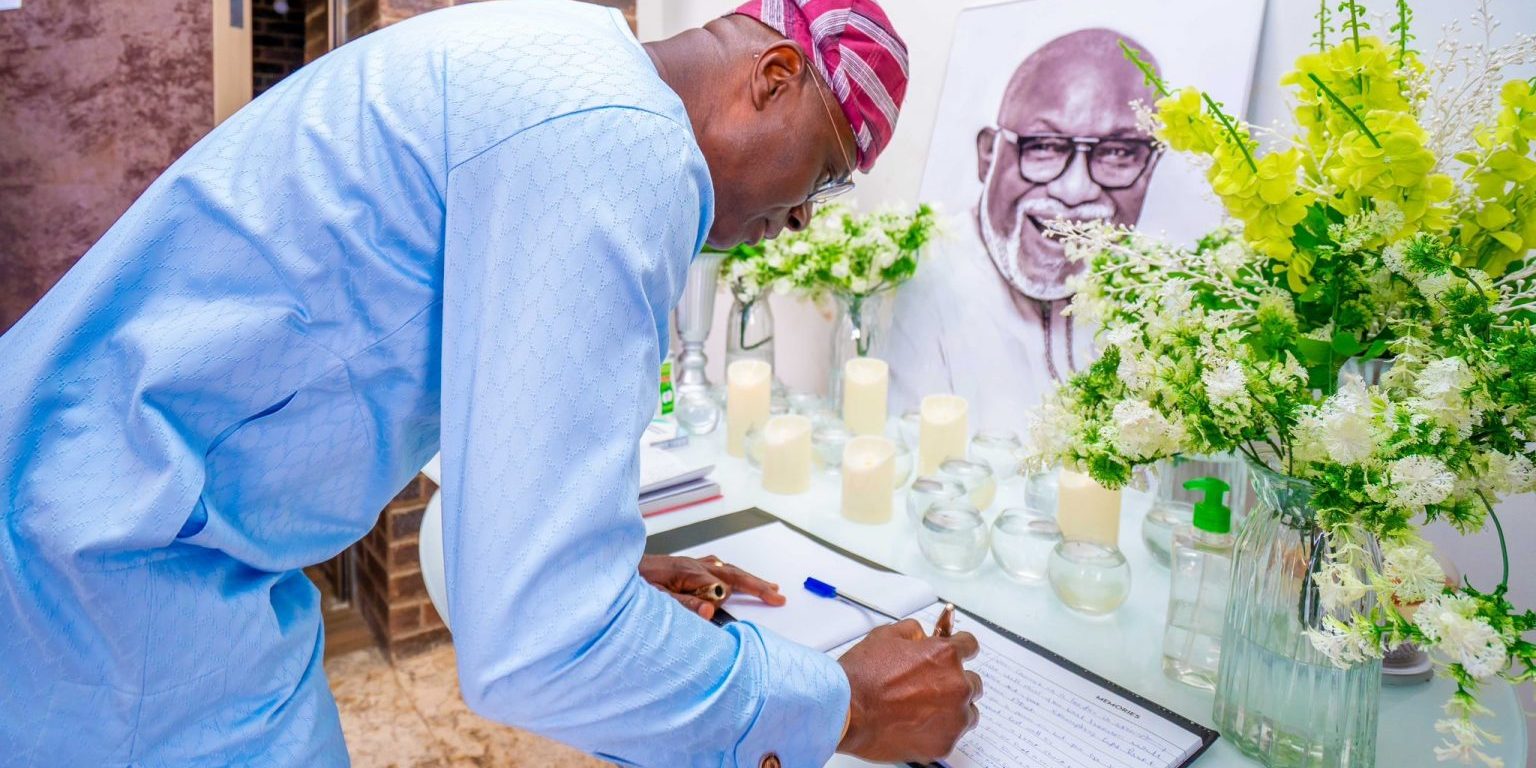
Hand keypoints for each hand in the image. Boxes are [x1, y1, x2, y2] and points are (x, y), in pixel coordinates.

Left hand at [637, 555, 785, 619]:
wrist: (610, 569)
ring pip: (725, 570)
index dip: (732, 598)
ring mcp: (688, 565)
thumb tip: (711, 609)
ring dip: (747, 579)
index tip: (742, 607)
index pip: (721, 587)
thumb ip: (683, 606)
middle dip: (756, 584)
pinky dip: (729, 574)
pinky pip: (714, 568)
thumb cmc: (630, 585)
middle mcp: (692, 566)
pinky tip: (731, 578)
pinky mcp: (683, 567)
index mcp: (688, 573)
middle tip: (777, 595)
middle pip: (732, 573)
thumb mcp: (654, 601)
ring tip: (767, 587)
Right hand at [836, 619, 981, 761]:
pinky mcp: (943, 744)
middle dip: (954, 681)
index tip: (957, 652)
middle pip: (972, 682)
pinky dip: (938, 730)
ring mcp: (953, 718)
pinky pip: (951, 735)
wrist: (846, 711)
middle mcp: (956, 686)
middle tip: (930, 685)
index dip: (960, 647)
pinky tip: (917, 724)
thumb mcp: (886, 636)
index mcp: (945, 656)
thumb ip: (913, 632)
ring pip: (967, 711)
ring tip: (924, 708)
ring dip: (952, 708)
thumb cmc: (862, 677)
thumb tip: (921, 636)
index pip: (970, 646)